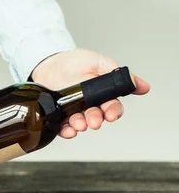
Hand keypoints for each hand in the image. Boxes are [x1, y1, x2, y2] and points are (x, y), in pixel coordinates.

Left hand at [31, 49, 149, 137]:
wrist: (50, 62)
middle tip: (94, 121)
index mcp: (101, 95)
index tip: (111, 115)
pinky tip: (69, 130)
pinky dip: (67, 131)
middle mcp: (88, 105)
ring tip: (79, 124)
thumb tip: (143, 86)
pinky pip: (63, 127)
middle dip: (96, 120)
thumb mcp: (99, 63)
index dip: (113, 112)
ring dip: (81, 126)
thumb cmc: (75, 62)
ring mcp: (73, 111)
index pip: (112, 107)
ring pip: (80, 124)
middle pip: (96, 117)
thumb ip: (117, 74)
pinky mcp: (58, 114)